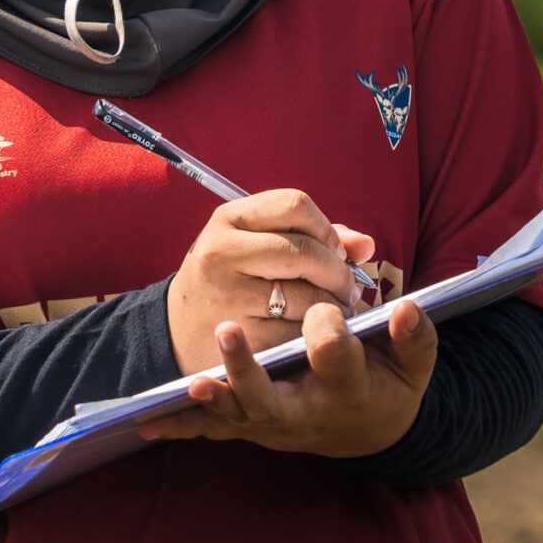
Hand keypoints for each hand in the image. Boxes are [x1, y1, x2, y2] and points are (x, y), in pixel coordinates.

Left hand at [138, 297, 436, 458]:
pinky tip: (148, 423)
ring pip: (239, 416)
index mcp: (349, 389)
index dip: (330, 329)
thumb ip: (415, 336)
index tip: (332, 306)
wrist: (370, 430)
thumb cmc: (390, 383)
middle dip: (247, 370)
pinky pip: (214, 430)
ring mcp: (275, 424)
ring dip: (214, 398)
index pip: (335, 355)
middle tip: (228, 329)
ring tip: (192, 379)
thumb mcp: (414, 364)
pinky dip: (183, 426)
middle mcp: (306, 412)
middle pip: (271, 400)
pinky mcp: (252, 427)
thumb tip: (410, 307)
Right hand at [163, 188, 374, 374]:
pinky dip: (316, 335)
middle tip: (348, 287)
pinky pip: (297, 332)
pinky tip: (313, 333)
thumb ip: (314, 237)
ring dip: (334, 306)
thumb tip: (366, 245)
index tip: (334, 250)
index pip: (296, 205)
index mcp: (228, 219)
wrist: (176, 331)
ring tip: (335, 310)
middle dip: (338, 271)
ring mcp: (228, 296)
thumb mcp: (256, 245)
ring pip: (307, 295)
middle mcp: (221, 253)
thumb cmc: (230, 279)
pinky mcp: (240, 338)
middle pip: (305, 251)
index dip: (326, 228)